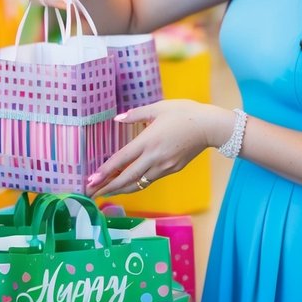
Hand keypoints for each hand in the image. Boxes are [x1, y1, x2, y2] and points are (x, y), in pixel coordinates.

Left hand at [87, 100, 229, 196]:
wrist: (210, 127)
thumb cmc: (184, 113)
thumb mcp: (158, 107)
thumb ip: (135, 114)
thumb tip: (117, 119)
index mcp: (148, 141)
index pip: (121, 160)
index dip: (105, 172)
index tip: (91, 180)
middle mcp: (154, 157)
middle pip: (127, 178)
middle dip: (107, 188)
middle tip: (91, 193)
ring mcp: (164, 166)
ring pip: (138, 183)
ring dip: (120, 189)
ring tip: (105, 193)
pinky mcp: (172, 170)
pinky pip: (150, 179)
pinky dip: (137, 184)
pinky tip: (128, 184)